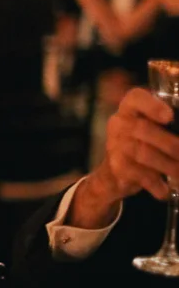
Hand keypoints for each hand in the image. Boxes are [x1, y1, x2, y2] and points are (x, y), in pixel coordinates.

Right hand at [97, 87, 178, 202]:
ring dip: (170, 166)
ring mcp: (115, 145)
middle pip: (144, 130)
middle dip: (172, 145)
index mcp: (130, 107)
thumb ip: (169, 125)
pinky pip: (141, 175)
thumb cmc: (143, 143)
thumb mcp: (153, 127)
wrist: (114, 173)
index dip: (153, 106)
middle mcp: (119, 123)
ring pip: (144, 153)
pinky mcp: (117, 167)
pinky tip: (165, 189)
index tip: (169, 117)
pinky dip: (157, 185)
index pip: (136, 98)